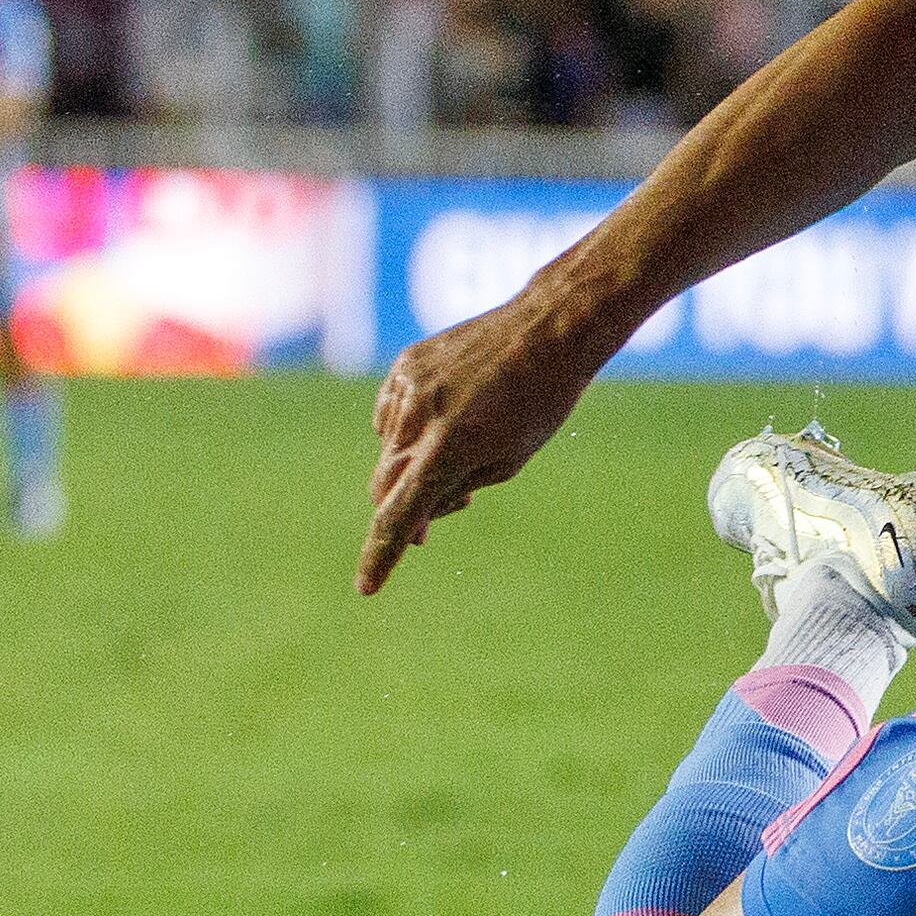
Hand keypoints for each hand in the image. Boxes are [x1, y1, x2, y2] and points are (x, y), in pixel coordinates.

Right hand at [358, 302, 601, 595]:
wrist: (548, 328)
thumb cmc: (541, 402)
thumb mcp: (508, 459)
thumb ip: (455, 488)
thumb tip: (414, 512)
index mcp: (450, 448)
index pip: (401, 513)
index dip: (382, 554)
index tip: (367, 587)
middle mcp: (421, 417)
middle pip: (385, 485)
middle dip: (402, 509)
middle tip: (428, 528)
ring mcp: (408, 387)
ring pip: (389, 448)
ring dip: (412, 464)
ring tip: (461, 450)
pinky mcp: (405, 365)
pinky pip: (391, 413)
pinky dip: (408, 429)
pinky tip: (444, 420)